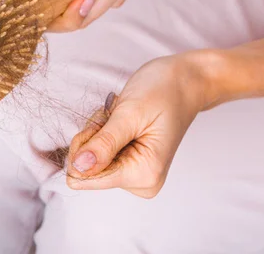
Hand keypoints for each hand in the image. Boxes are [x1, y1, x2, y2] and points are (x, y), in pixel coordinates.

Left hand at [66, 52, 209, 197]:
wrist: (184, 82)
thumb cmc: (164, 91)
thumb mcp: (130, 114)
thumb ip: (103, 144)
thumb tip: (78, 168)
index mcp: (144, 174)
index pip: (86, 178)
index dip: (83, 148)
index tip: (102, 125)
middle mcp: (141, 181)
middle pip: (86, 168)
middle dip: (93, 137)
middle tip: (115, 117)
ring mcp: (136, 174)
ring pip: (90, 158)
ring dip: (99, 131)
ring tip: (122, 116)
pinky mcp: (130, 164)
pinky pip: (99, 152)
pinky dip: (103, 131)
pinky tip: (122, 120)